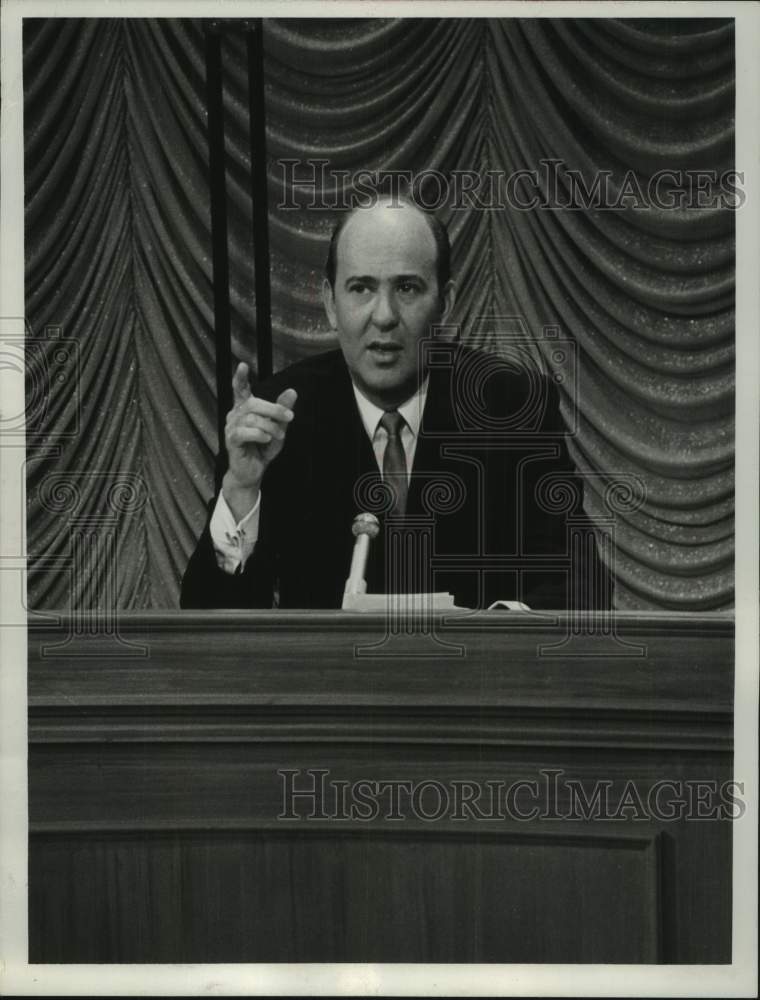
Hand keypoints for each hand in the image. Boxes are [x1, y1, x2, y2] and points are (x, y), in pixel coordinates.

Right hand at [222, 362, 296, 519]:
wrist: (253, 471)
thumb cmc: (263, 448)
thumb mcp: (278, 427)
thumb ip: (283, 410)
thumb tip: (292, 391)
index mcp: (244, 408)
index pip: (240, 390)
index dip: (241, 378)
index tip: (243, 365)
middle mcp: (235, 415)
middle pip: (253, 403)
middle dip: (274, 409)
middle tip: (289, 417)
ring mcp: (230, 427)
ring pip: (251, 418)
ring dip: (270, 426)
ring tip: (278, 435)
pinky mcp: (230, 441)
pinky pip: (243, 432)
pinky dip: (258, 434)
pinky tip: (266, 439)